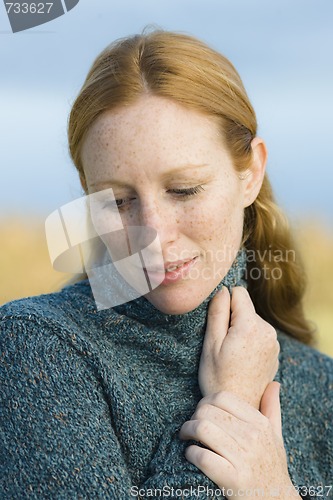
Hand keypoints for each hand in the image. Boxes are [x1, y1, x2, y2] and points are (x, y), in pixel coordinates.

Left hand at [180, 383, 299, 498]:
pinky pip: (202, 457)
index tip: (201, 411)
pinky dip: (190, 453)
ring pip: (202, 429)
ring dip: (187, 431)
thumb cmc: (272, 466)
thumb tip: (274, 384)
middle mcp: (253, 438)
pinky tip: (190, 454)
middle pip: (208, 411)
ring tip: (185, 436)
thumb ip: (272, 408)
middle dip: (193, 416)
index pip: (223, 397)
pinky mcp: (232, 479)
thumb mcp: (276, 436)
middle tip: (189, 425)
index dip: (206, 400)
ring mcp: (243, 458)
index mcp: (260, 424)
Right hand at [199, 287, 278, 407]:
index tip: (218, 323)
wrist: (238, 406)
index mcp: (250, 325)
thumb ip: (217, 312)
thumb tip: (223, 290)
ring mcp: (274, 342)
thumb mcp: (211, 343)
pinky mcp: (274, 352)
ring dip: (241, 330)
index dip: (224, 303)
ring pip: (252, 321)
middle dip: (233, 319)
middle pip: (246, 308)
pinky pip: (259, 335)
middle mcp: (267, 331)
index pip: (239, 292)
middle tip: (222, 344)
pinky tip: (241, 361)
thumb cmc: (218, 377)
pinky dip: (249, 341)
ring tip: (232, 354)